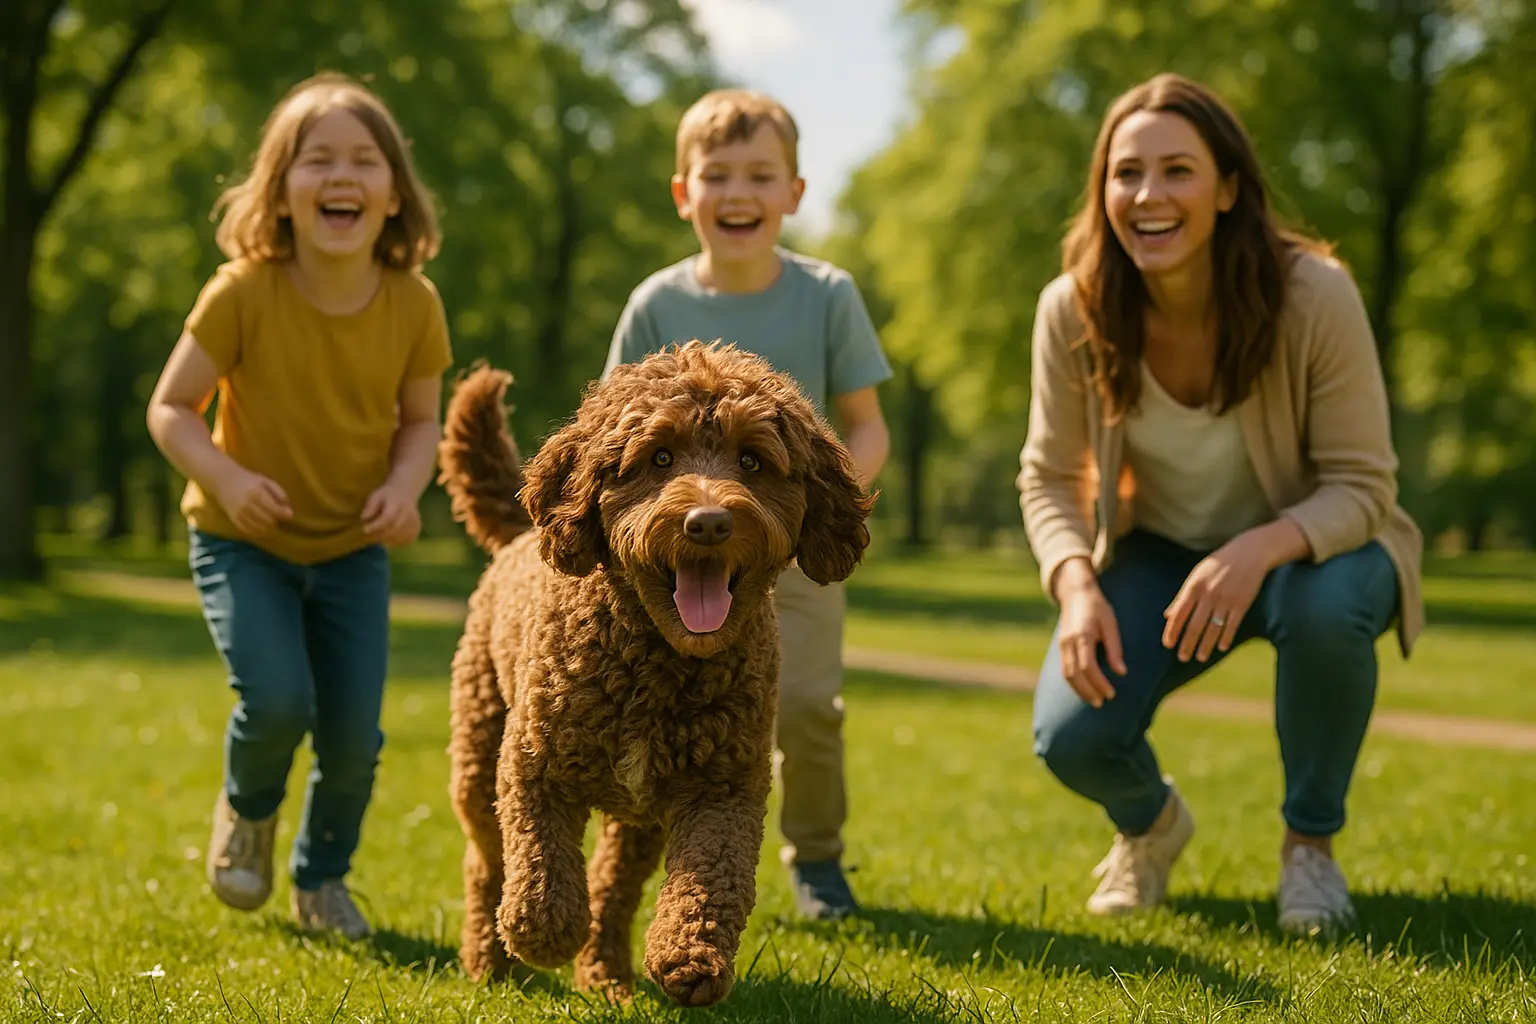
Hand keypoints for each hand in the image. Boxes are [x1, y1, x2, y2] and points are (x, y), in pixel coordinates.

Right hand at [213, 466, 292, 536]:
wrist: (223, 480)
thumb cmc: (247, 479)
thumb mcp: (265, 481)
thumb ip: (278, 492)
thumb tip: (287, 506)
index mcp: (256, 494)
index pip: (274, 509)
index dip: (284, 514)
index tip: (290, 515)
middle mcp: (247, 506)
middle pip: (268, 521)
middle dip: (277, 523)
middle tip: (281, 521)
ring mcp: (240, 514)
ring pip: (259, 528)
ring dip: (269, 530)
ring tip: (275, 528)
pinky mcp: (234, 520)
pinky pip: (248, 531)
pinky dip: (258, 533)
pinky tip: (264, 531)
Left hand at [362, 481, 420, 546]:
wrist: (405, 492)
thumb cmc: (387, 495)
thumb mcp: (376, 495)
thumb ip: (370, 506)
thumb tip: (364, 518)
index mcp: (396, 502)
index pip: (387, 517)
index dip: (376, 525)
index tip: (365, 529)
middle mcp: (408, 512)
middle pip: (395, 528)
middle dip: (381, 534)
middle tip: (372, 536)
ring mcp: (414, 520)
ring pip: (402, 535)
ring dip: (389, 540)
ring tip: (380, 538)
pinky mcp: (417, 527)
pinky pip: (408, 539)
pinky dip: (399, 542)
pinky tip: (392, 539)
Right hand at [1056, 572, 1126, 708]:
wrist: (1076, 593)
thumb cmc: (1097, 607)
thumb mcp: (1111, 624)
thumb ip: (1114, 648)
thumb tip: (1121, 672)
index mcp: (1082, 635)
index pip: (1088, 666)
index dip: (1099, 683)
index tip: (1111, 693)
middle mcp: (1068, 642)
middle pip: (1074, 674)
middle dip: (1087, 691)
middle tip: (1102, 702)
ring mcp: (1062, 645)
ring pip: (1066, 674)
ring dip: (1079, 690)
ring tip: (1093, 700)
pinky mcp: (1061, 647)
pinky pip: (1064, 669)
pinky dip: (1074, 682)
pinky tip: (1085, 689)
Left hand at [1162, 529, 1274, 662]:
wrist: (1249, 553)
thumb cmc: (1218, 564)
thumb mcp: (1196, 575)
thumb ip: (1182, 596)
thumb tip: (1167, 615)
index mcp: (1194, 587)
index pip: (1179, 613)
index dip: (1172, 630)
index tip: (1168, 644)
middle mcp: (1208, 595)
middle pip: (1195, 625)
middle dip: (1187, 643)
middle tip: (1182, 658)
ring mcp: (1226, 600)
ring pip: (1213, 629)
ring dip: (1206, 645)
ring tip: (1200, 657)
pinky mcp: (1242, 603)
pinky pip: (1232, 625)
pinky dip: (1226, 638)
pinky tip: (1221, 648)